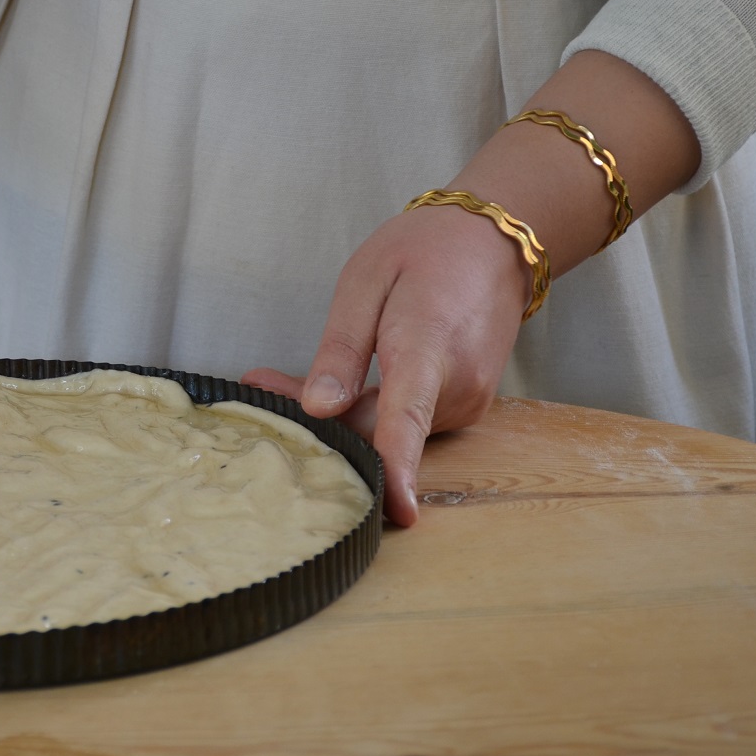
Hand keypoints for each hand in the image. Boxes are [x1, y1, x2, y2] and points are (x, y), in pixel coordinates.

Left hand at [244, 203, 528, 525]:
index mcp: (427, 349)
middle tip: (259, 384)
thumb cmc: (426, 252)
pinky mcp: (464, 408)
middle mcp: (456, 387)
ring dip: (340, 416)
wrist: (496, 242)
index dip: (398, 470)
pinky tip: (341, 386)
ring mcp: (466, 402)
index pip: (408, 421)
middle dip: (317, 423)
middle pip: (375, 433)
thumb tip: (321, 409)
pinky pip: (405, 423)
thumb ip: (341, 349)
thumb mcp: (365, 283)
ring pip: (387, 431)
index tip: (397, 513)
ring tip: (283, 378)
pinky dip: (370, 411)